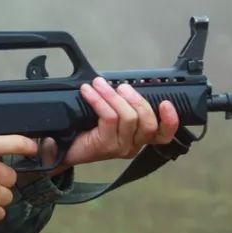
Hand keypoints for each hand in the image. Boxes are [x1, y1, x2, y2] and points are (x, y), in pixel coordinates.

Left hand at [55, 78, 178, 168]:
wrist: (61, 148)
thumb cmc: (84, 130)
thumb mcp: (108, 116)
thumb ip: (121, 105)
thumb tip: (123, 85)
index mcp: (139, 139)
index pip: (163, 135)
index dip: (170, 121)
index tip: (166, 103)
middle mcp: (133, 146)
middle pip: (148, 122)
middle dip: (136, 99)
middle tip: (121, 86)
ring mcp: (120, 148)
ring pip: (128, 117)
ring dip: (113, 95)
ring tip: (98, 84)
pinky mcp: (105, 145)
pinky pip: (109, 117)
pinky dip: (99, 100)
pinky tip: (88, 92)